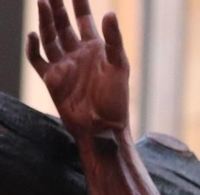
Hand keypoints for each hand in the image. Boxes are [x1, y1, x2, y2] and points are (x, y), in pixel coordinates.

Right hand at [28, 0, 129, 141]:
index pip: (84, 20)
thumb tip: (109, 13)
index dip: (78, 4)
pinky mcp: (51, 78)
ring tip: (42, 2)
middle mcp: (77, 53)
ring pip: (49, 36)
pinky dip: (32, 47)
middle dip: (56, 7)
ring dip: (44, 20)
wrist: (102, 128)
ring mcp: (63, 65)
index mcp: (96, 49)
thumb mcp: (118, 67)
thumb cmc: (116, 100)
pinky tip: (33, 34)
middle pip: (63, 24)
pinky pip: (37, 59)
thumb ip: (113, 41)